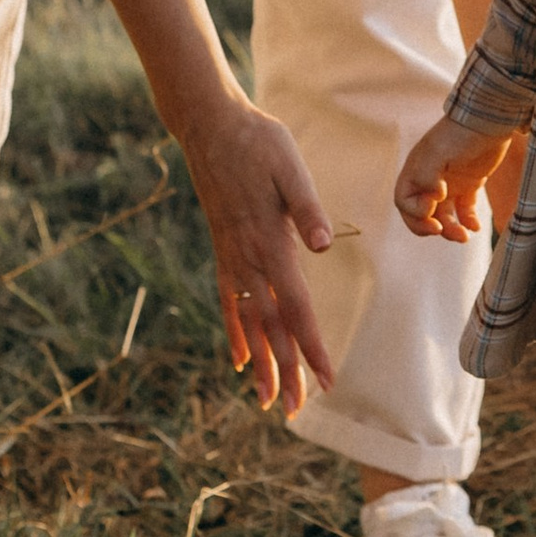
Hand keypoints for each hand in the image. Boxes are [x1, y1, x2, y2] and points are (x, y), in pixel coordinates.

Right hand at [181, 97, 338, 417]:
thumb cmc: (257, 141)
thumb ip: (305, 207)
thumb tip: (320, 245)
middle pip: (272, 327)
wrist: (210, 125)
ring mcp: (231, 257)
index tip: (325, 379)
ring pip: (249, 323)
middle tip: (297, 411)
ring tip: (269, 403)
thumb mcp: (288, 165)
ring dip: (261, 363)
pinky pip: (228, 302)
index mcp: (269, 242)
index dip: (310, 345)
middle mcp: (247, 259)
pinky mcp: (222, 250)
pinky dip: (235, 333)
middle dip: (286, 371)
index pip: (296, 307)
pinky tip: (238, 361)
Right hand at [396, 109, 518, 245]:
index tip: (432, 211)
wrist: (491, 119)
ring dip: (451, 229)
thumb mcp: (438, 152)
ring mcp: (449, 183)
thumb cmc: (460, 133)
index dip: (414, 212)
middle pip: (422, 213)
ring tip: (465, 236)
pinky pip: (464, 210)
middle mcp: (430, 179)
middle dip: (430, 227)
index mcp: (417, 170)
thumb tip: (432, 199)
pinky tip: (475, 227)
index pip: (404, 201)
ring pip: (444, 215)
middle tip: (443, 231)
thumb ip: (427, 175)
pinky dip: (467, 221)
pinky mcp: (469, 184)